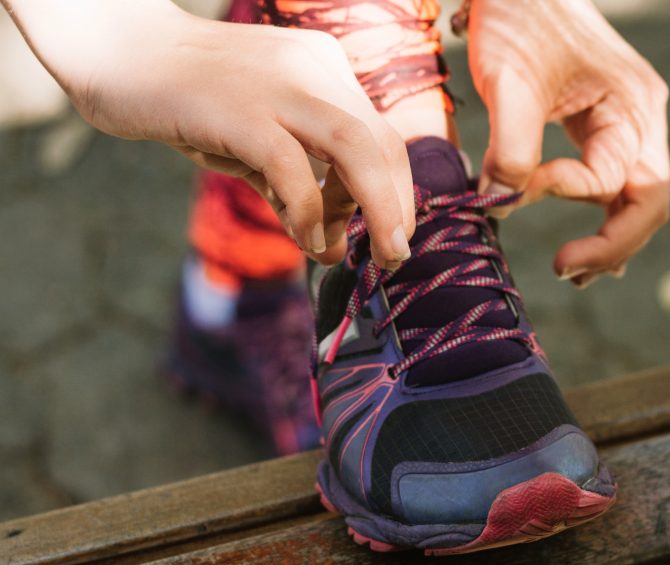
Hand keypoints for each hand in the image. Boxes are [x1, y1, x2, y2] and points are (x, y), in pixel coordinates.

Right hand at [6, 0, 412, 267]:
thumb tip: (330, 246)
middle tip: (394, 256)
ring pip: (355, 150)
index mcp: (325, 71)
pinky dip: (308, 210)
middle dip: (397, 208)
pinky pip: (291, 166)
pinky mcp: (239, 109)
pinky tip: (307, 239)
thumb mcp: (257, 142)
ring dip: (378, 210)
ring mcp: (278, 86)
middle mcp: (313, 71)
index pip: (382, 137)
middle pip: (382, 144)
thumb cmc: (190, 101)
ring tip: (378, 255)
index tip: (391, 234)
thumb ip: (295, 188)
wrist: (118, 49)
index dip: (396, 193)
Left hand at [467, 0, 669, 286]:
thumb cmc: (518, 14)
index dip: (566, 194)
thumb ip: (510, 147)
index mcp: (635, 107)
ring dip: (609, 239)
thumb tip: (501, 208)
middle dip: (611, 244)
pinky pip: (614, 180)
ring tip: (573, 272)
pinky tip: (583, 245)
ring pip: (634, 197)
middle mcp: (642, 118)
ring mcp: (627, 121)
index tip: (514, 189)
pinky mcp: (604, 122)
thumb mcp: (509, 81)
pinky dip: (599, 213)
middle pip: (647, 202)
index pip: (614, 181)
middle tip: (566, 273)